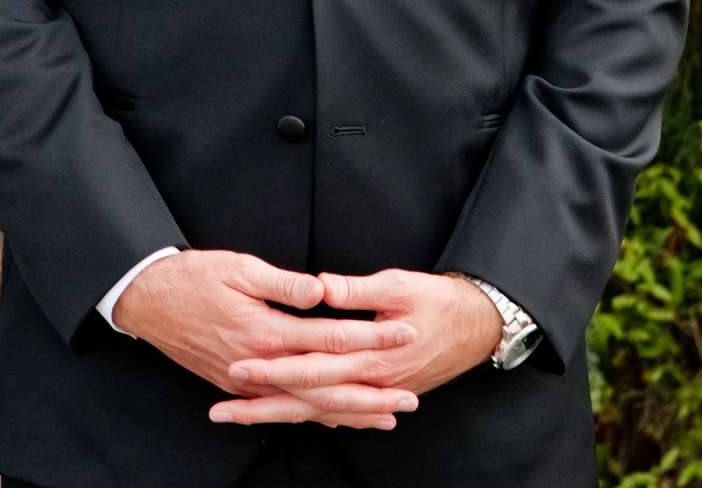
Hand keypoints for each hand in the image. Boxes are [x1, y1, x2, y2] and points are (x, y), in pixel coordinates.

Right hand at [114, 252, 420, 426]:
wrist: (145, 300)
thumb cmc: (191, 277)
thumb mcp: (237, 266)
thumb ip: (282, 283)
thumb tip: (323, 292)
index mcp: (265, 331)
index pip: (332, 336)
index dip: (372, 334)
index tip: (406, 331)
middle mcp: (260, 364)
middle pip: (327, 384)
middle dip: (372, 391)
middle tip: (410, 397)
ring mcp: (247, 380)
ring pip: (307, 404)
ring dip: (349, 412)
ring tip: (386, 417)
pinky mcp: (235, 385)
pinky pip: (283, 407)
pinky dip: (313, 415)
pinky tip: (336, 419)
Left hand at [214, 269, 502, 425]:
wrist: (480, 325)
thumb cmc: (439, 300)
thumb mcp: (398, 284)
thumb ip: (355, 289)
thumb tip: (318, 287)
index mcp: (372, 357)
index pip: (312, 368)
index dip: (274, 370)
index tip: (239, 368)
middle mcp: (370, 381)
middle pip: (307, 401)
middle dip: (262, 406)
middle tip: (221, 410)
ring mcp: (375, 391)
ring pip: (319, 411)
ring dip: (278, 414)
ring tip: (238, 416)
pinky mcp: (379, 390)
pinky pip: (340, 411)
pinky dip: (311, 417)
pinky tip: (288, 417)